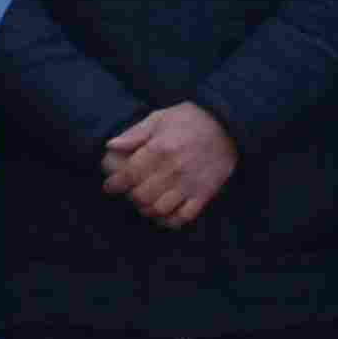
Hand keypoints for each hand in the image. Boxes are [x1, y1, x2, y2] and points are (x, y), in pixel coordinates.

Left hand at [100, 103, 241, 223]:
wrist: (228, 125)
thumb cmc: (190, 119)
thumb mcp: (159, 118)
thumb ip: (134, 134)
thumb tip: (110, 145)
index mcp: (159, 149)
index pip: (129, 175)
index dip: (114, 184)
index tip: (110, 186)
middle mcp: (173, 170)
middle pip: (141, 196)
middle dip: (130, 196)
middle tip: (129, 192)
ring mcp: (189, 184)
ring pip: (159, 210)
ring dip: (147, 209)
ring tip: (144, 203)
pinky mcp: (204, 194)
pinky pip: (183, 217)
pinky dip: (169, 220)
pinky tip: (163, 213)